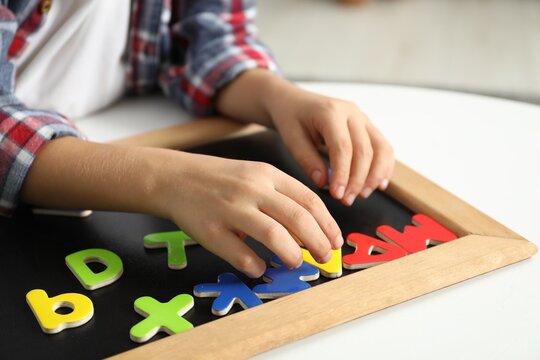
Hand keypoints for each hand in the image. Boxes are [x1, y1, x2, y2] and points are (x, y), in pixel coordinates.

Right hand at [156, 152, 343, 277]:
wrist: (174, 177)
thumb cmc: (220, 179)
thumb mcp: (255, 175)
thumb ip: (281, 196)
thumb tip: (310, 229)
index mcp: (267, 174)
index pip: (308, 200)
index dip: (327, 224)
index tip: (335, 241)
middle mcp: (252, 189)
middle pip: (298, 218)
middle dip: (318, 242)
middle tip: (324, 258)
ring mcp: (231, 208)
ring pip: (274, 235)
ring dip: (292, 254)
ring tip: (297, 264)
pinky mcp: (210, 229)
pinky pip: (240, 253)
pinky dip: (254, 264)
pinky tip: (259, 267)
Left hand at [216, 69, 393, 205]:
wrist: (294, 101)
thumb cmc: (291, 119)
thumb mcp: (291, 139)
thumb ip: (307, 160)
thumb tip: (324, 183)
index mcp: (330, 112)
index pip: (342, 147)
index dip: (342, 174)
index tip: (337, 195)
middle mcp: (352, 112)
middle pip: (365, 150)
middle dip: (358, 179)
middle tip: (347, 200)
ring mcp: (363, 118)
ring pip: (381, 148)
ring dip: (375, 175)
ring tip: (362, 195)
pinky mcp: (368, 126)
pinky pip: (384, 147)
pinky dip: (384, 167)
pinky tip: (379, 185)